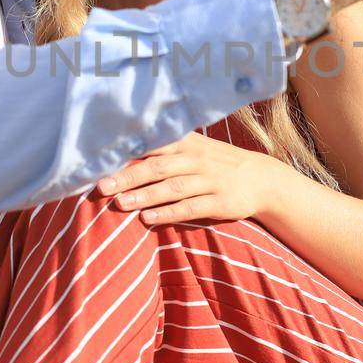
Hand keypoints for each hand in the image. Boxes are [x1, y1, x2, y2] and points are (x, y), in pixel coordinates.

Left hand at [95, 130, 284, 224]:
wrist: (262, 178)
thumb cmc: (217, 163)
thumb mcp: (195, 148)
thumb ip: (165, 148)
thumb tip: (122, 150)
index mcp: (187, 143)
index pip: (152, 144)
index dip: (126, 152)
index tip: (99, 160)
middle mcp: (196, 159)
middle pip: (157, 167)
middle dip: (127, 176)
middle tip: (101, 187)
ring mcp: (209, 180)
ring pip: (172, 187)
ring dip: (144, 196)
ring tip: (120, 204)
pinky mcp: (220, 201)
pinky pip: (190, 207)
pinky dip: (168, 213)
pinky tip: (148, 219)